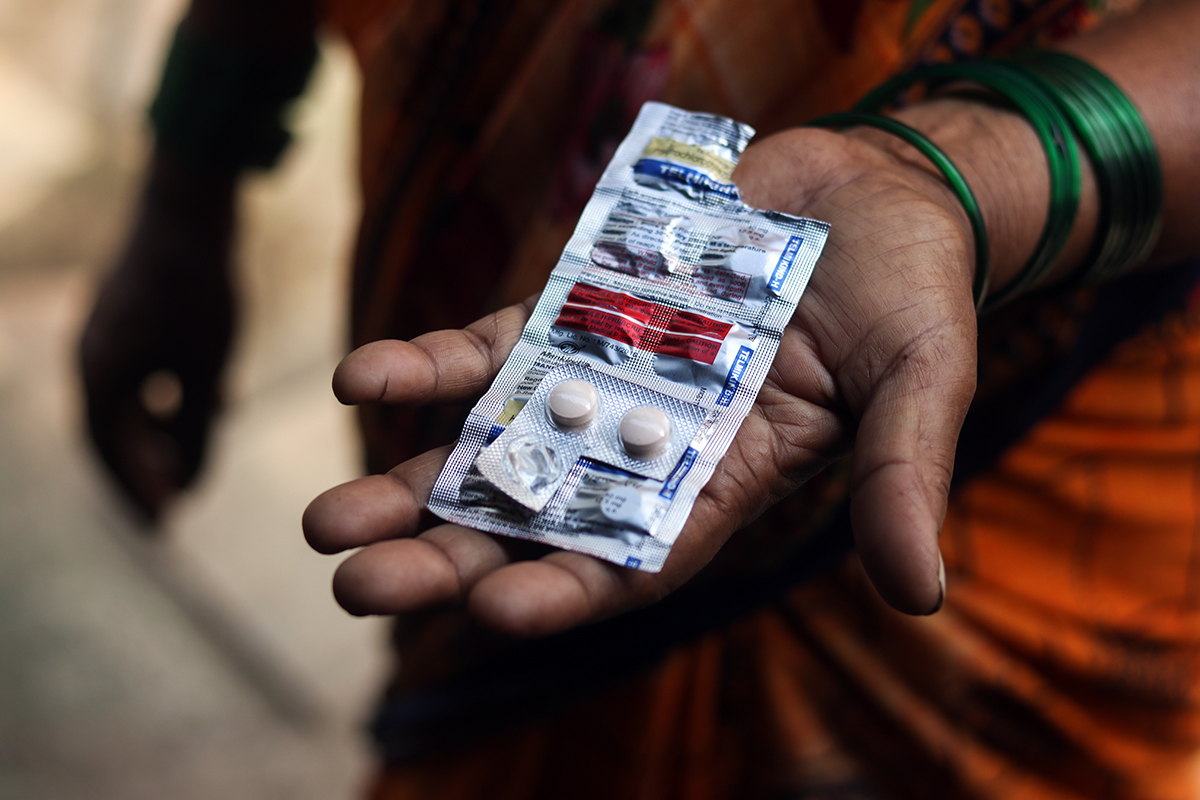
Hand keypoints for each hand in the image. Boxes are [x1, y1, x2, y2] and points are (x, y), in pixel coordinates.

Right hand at [79, 154, 236, 522]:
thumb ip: (198, 431)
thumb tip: (191, 485)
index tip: (164, 529)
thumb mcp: (207, 371)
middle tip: (173, 510)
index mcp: (101, 377)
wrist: (189, 209)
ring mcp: (103, 335)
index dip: (139, 493)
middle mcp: (90, 359)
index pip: (113, 454)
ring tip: (192, 463)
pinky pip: (138, 374)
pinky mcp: (124, 316)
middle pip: (113, 434)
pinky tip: (211, 404)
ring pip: (127, 404)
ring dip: (158, 437)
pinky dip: (166, 399)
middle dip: (145, 472)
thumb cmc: (201, 293)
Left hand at [304, 125, 978, 634]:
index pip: (638, 557)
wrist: (867, 191)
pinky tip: (360, 378)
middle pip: (536, 520)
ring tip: (324, 524)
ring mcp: (599, 379)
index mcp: (724, 481)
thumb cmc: (908, 291)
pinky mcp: (569, 313)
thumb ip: (902, 478)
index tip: (498, 611)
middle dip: (450, 558)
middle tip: (359, 588)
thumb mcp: (920, 383)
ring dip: (410, 482)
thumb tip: (921, 594)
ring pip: (490, 447)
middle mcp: (646, 445)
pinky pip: (486, 348)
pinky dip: (426, 365)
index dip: (572, 587)